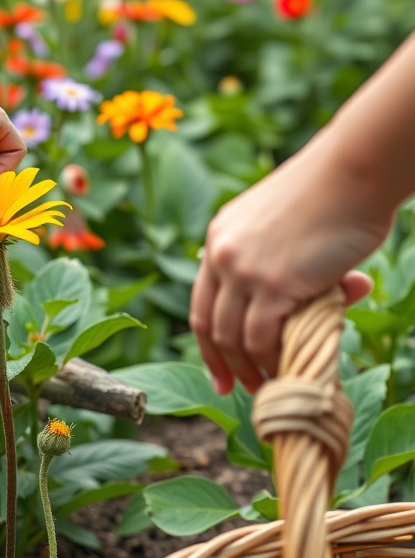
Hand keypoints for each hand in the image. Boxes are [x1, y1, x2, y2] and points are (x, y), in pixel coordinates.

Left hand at [190, 141, 385, 393]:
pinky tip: (285, 367)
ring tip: (269, 385)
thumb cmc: (338, 193)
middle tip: (241, 390)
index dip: (209, 344)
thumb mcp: (292, 229)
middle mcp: (221, 253)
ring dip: (249, 369)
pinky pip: (261, 338)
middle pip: (210, 326)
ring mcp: (243, 270)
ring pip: (233, 338)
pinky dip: (271, 359)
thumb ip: (297, 268)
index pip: (202, 302)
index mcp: (219, 237)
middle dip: (223, 365)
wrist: (355, 168)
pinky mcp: (271, 285)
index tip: (219, 373)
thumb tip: (337, 296)